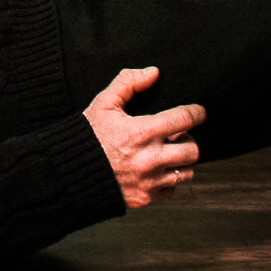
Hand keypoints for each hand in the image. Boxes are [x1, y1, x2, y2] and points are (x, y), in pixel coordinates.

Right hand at [83, 66, 200, 209]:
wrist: (71, 172)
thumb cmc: (88, 136)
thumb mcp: (104, 104)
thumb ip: (128, 83)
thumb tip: (154, 73)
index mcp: (142, 132)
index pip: (184, 119)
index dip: (196, 113)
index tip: (199, 112)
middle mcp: (150, 159)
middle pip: (193, 150)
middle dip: (188, 139)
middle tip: (178, 135)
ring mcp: (150, 181)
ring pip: (187, 172)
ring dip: (181, 161)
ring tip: (168, 153)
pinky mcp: (147, 198)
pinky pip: (173, 189)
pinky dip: (169, 180)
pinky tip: (156, 170)